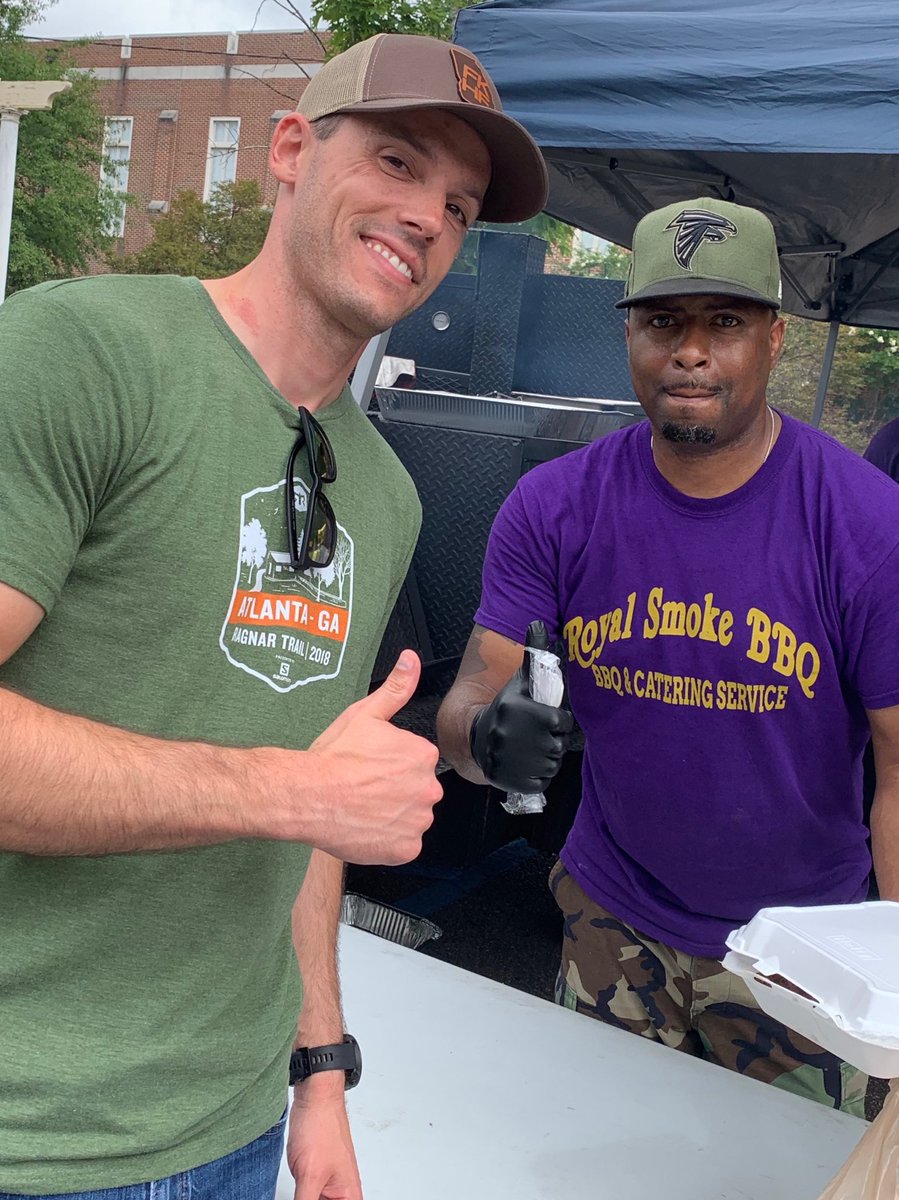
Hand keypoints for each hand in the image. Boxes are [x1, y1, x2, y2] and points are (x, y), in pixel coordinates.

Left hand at [288, 1080, 361, 1199]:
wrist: (314, 1097)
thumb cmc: (322, 1126)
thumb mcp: (309, 1177)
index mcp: (349, 1196)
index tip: (306, 1198)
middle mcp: (342, 1192)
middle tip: (301, 1192)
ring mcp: (327, 1183)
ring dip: (302, 1197)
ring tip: (299, 1183)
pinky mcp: (314, 1175)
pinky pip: (307, 1196)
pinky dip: (299, 1196)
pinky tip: (292, 1192)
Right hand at [303, 650, 442, 865]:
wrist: (306, 794)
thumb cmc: (332, 758)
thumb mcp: (366, 713)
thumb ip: (396, 688)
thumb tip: (412, 660)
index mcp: (422, 755)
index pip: (416, 763)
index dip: (392, 765)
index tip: (372, 768)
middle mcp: (427, 788)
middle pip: (417, 791)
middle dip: (396, 791)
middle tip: (365, 788)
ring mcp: (417, 821)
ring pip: (411, 818)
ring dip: (393, 816)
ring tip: (363, 808)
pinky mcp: (405, 849)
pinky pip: (403, 846)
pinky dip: (387, 841)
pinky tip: (366, 828)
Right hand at [469, 621, 572, 792]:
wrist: (475, 737)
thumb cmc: (506, 707)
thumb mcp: (519, 681)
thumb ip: (533, 654)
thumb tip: (538, 623)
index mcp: (516, 709)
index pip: (562, 722)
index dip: (558, 721)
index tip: (545, 719)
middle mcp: (510, 736)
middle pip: (558, 745)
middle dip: (553, 741)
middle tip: (537, 736)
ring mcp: (508, 761)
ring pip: (551, 764)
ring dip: (546, 758)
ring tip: (531, 748)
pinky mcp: (509, 781)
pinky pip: (540, 782)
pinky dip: (537, 775)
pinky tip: (526, 763)